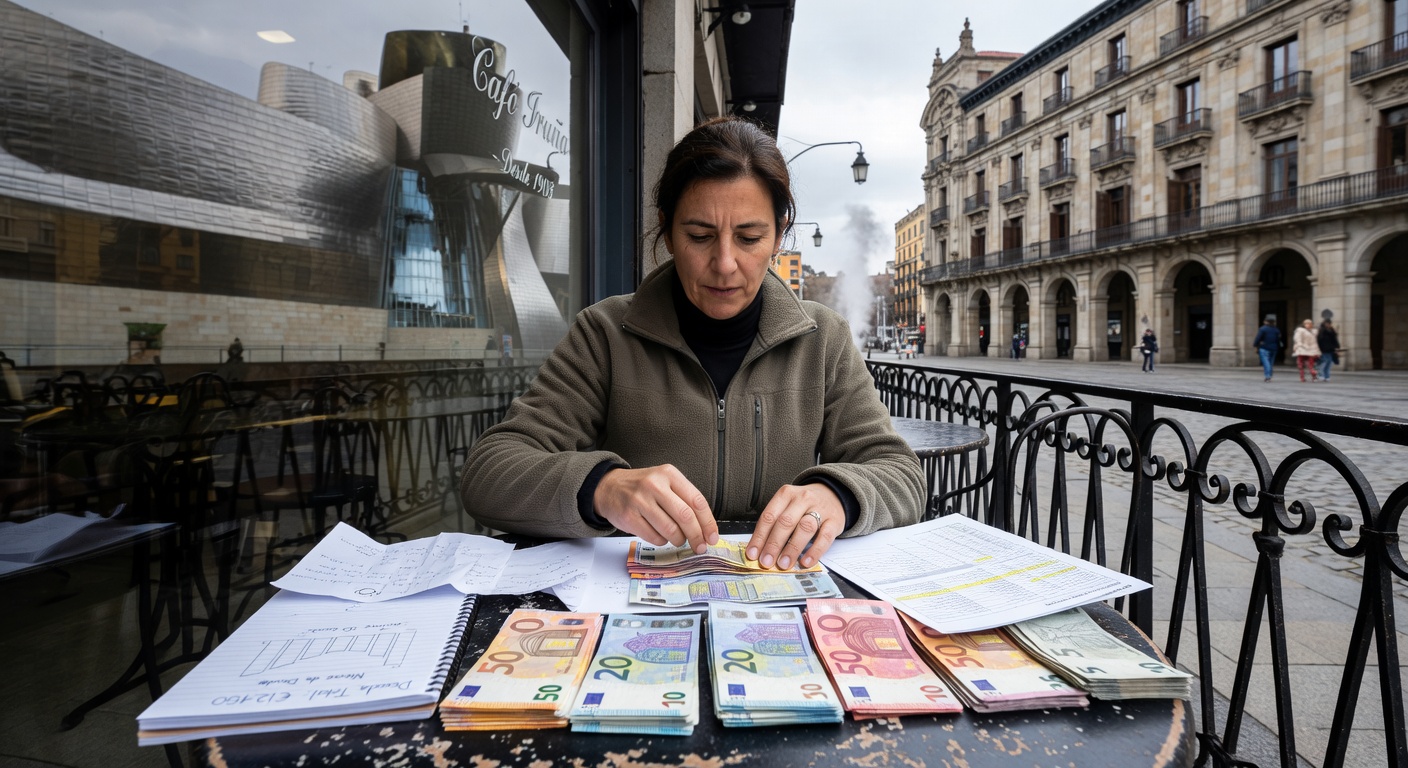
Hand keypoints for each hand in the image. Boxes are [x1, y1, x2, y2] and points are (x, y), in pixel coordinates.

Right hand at [594, 465, 718, 552]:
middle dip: (697, 536)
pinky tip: (659, 534)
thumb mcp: (665, 482)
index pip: (697, 501)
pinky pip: (654, 538)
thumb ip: (685, 500)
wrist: (609, 487)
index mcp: (669, 474)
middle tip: (700, 546)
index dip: (708, 522)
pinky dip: (662, 541)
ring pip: (670, 530)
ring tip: (678, 539)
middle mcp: (654, 485)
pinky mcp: (629, 517)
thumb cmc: (643, 488)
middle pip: (685, 516)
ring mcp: (640, 501)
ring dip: (678, 540)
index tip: (712, 537)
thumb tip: (706, 529)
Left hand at [746, 484, 842, 570]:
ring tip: (784, 564)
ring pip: (805, 528)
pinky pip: (825, 537)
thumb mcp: (788, 506)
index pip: (769, 516)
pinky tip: (806, 562)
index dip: (759, 537)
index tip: (753, 554)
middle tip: (766, 562)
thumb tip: (760, 550)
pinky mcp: (834, 521)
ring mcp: (820, 508)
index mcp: (786, 494)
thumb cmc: (804, 506)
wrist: (833, 495)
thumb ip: (775, 524)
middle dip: (773, 544)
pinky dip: (815, 551)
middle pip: (785, 522)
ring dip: (792, 548)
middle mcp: (803, 499)